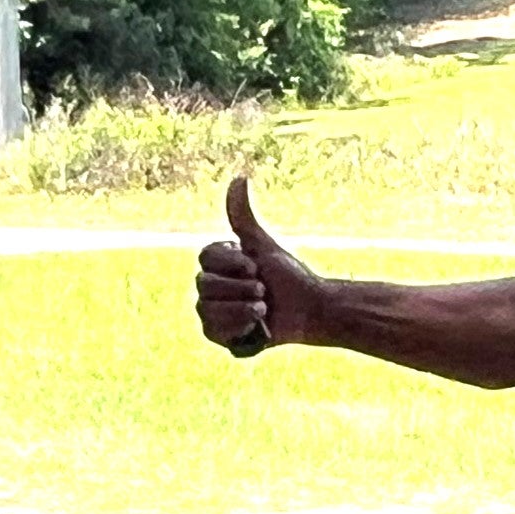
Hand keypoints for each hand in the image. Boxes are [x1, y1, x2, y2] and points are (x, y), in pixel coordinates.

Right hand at [194, 176, 330, 357]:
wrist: (308, 311)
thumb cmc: (287, 276)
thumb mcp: (263, 244)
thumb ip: (243, 216)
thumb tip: (239, 177)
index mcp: (217, 264)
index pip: (206, 258)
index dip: (233, 263)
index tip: (256, 266)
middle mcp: (209, 287)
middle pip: (206, 285)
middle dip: (242, 288)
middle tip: (264, 290)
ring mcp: (212, 312)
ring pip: (208, 309)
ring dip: (242, 308)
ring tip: (263, 309)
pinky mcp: (219, 336)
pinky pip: (214, 330)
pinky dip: (238, 326)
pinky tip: (255, 326)